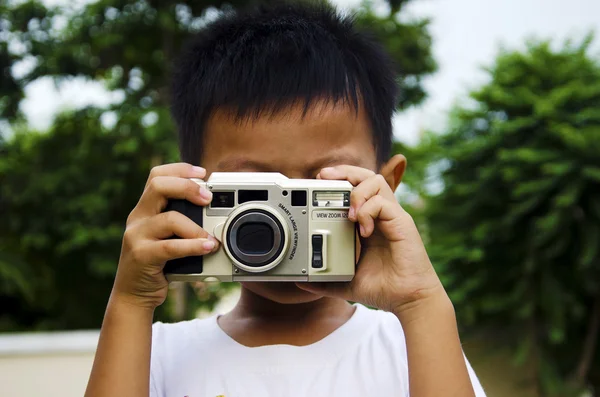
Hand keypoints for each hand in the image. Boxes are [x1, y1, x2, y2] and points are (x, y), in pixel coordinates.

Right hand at [112, 163, 218, 308]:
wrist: (133, 295)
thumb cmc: (157, 264)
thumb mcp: (166, 237)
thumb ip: (181, 222)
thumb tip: (216, 212)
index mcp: (145, 209)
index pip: (157, 176)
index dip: (180, 169)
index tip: (202, 173)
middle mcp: (138, 218)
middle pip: (158, 186)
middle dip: (187, 187)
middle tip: (208, 198)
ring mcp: (136, 236)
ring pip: (169, 218)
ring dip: (196, 227)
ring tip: (212, 237)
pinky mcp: (141, 255)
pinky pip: (170, 247)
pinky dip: (193, 246)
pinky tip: (207, 247)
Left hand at [297, 164, 445, 317]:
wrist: (408, 300)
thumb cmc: (384, 288)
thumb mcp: (347, 282)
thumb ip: (325, 280)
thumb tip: (302, 282)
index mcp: (369, 222)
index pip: (356, 188)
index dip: (339, 180)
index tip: (319, 181)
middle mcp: (381, 215)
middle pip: (366, 176)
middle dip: (344, 171)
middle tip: (324, 177)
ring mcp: (392, 217)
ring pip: (376, 182)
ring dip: (357, 192)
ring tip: (348, 214)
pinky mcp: (402, 223)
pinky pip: (383, 203)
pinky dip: (368, 211)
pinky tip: (362, 231)